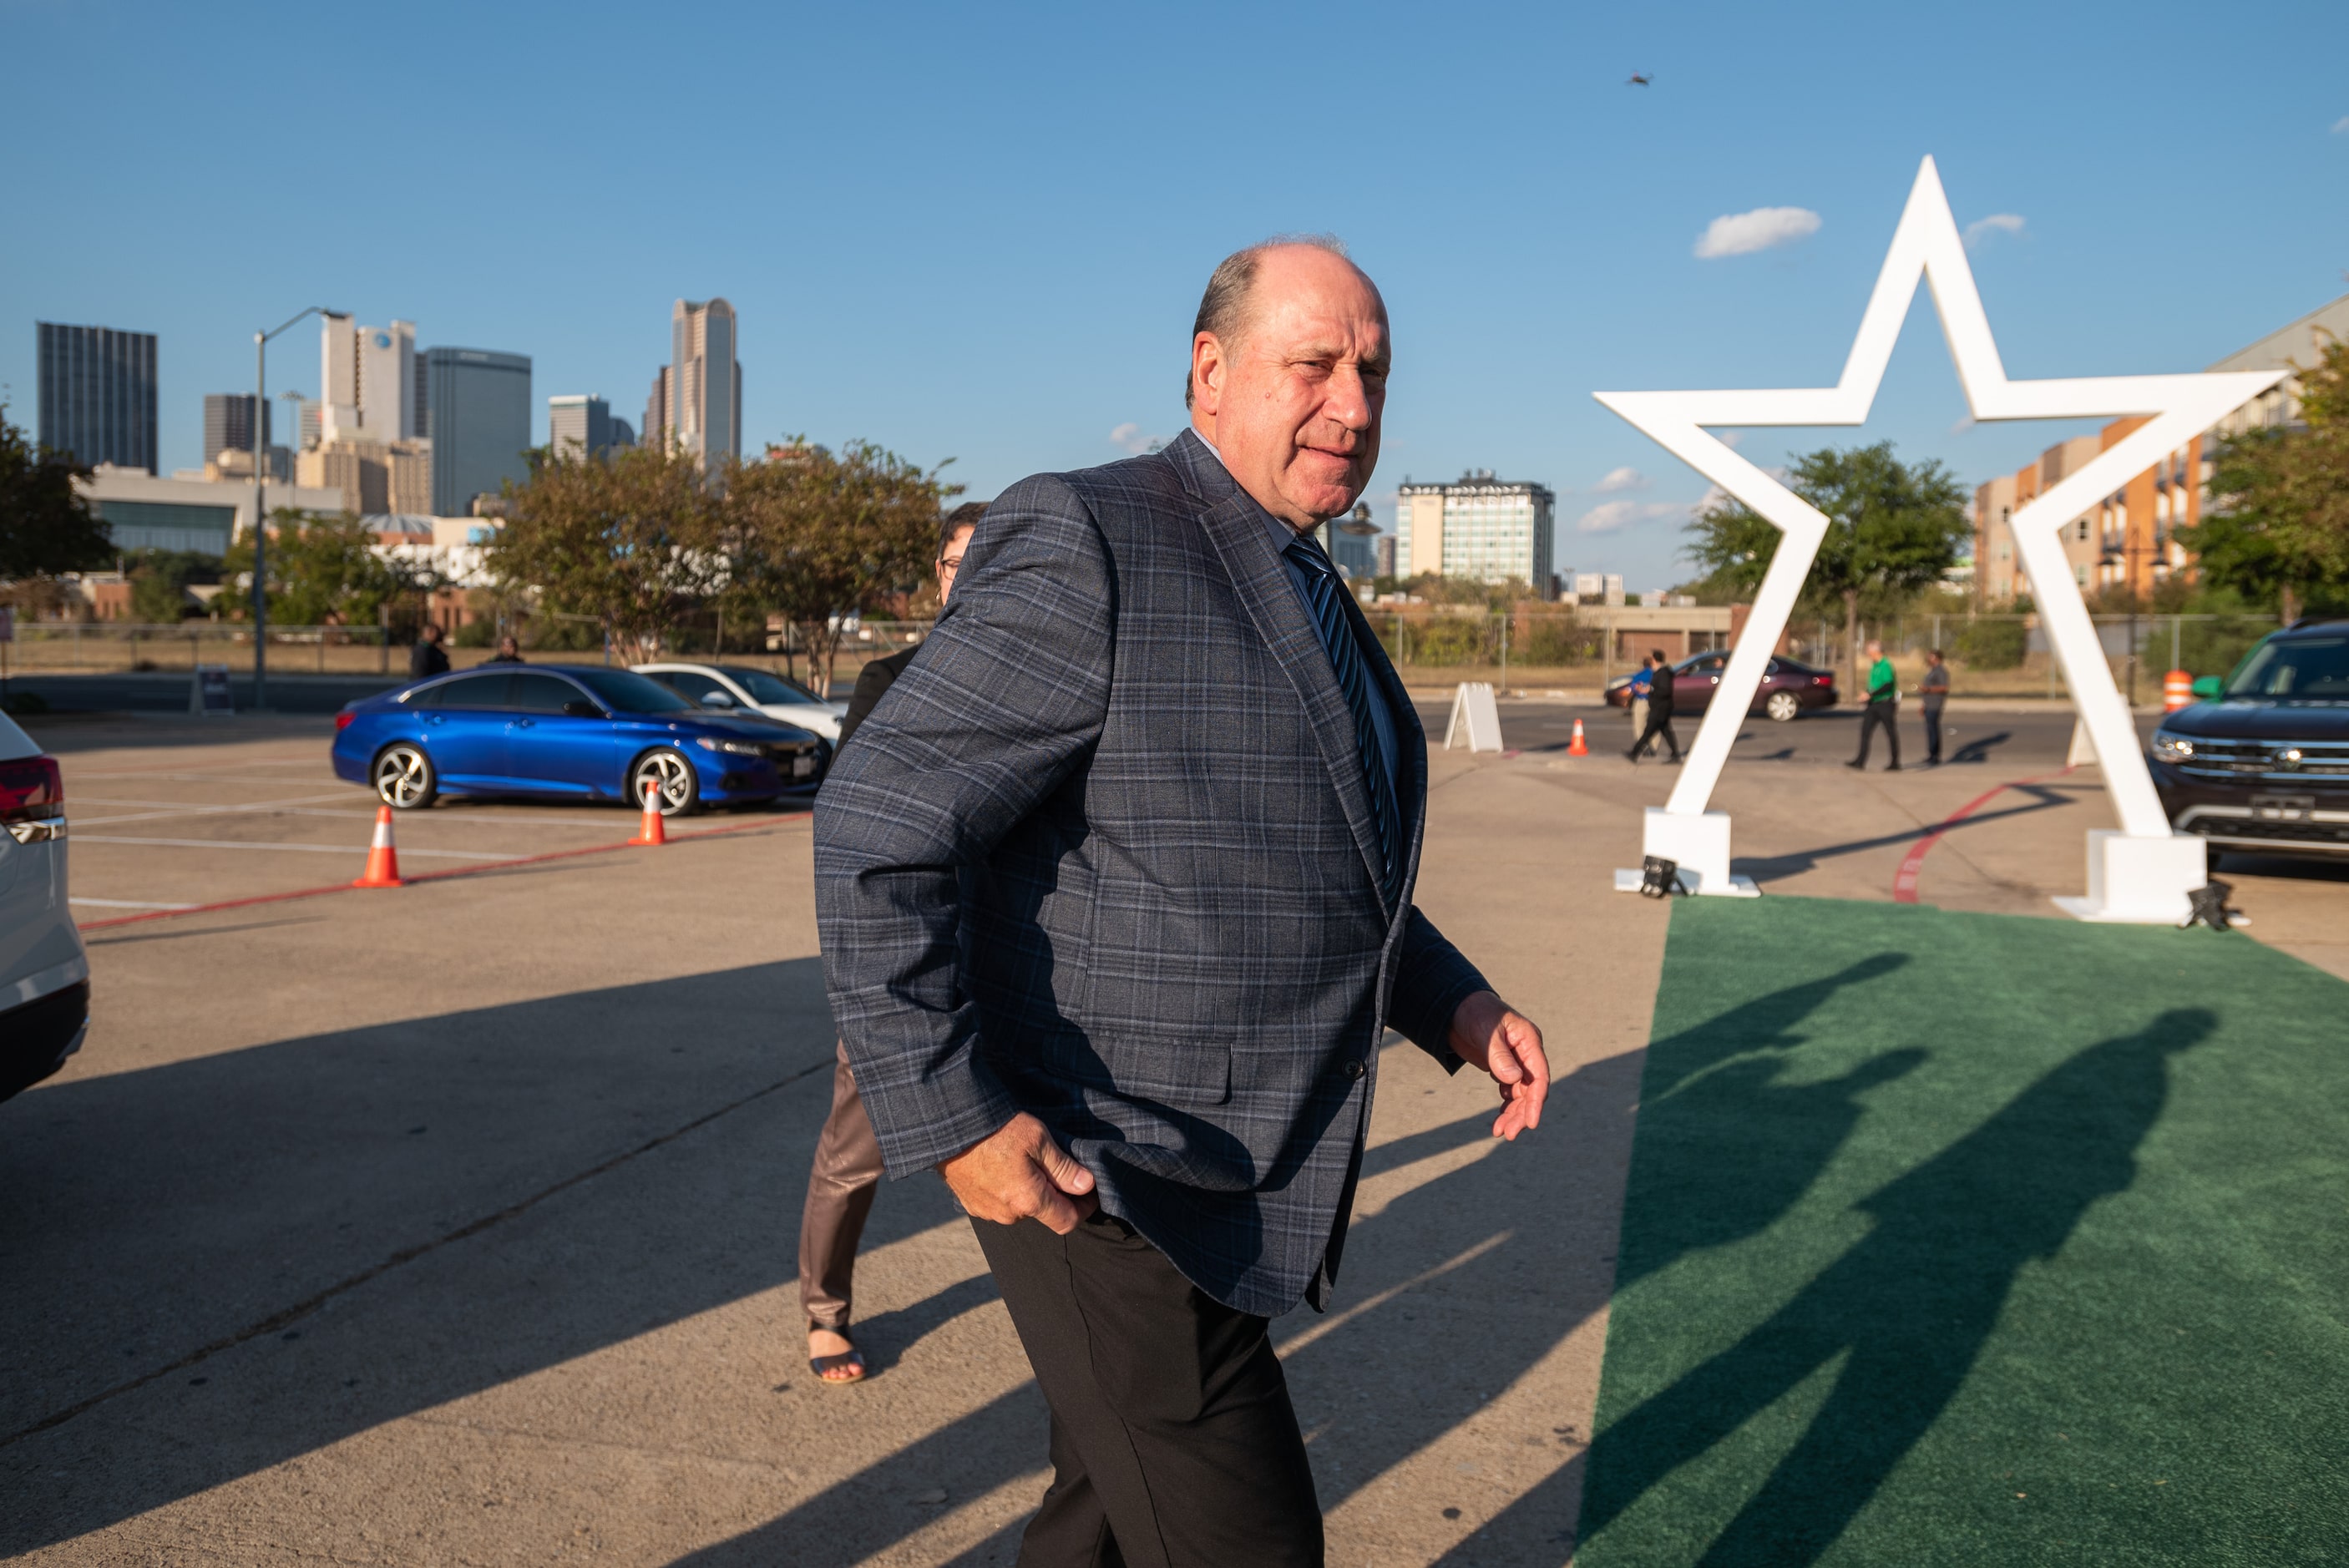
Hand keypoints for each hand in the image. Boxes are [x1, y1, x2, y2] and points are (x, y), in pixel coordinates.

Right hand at [938, 1112, 1098, 1233]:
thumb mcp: (1037, 1139)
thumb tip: (1087, 1186)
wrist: (946, 1126)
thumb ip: (1064, 1167)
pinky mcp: (971, 1204)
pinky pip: (999, 1203)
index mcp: (1029, 1200)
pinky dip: (1008, 1190)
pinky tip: (1004, 1166)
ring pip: (1021, 1208)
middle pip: (1044, 1213)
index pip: (1067, 1221)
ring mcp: (986, 1212)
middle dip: (1056, 1194)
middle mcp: (1008, 1214)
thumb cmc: (994, 1128)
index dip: (1084, 1208)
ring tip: (1027, 1161)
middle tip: (1058, 1165)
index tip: (1089, 1190)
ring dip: (1030, 1192)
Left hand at [1447, 990, 1549, 1140]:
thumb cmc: (1474, 1013)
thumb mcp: (1486, 1032)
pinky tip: (1499, 1121)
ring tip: (1500, 1132)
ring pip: (1521, 1095)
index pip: (1539, 1076)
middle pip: (1531, 1090)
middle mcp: (1526, 1054)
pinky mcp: (1503, 1068)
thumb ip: (1499, 1055)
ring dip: (1513, 1114)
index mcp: (1529, 1042)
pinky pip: (1510, 1092)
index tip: (1532, 1122)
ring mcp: (1516, 1062)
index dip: (1537, 1101)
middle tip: (1509, 1134)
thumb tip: (1514, 1080)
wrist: (1456, 1008)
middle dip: (1522, 1114)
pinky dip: (1506, 1107)